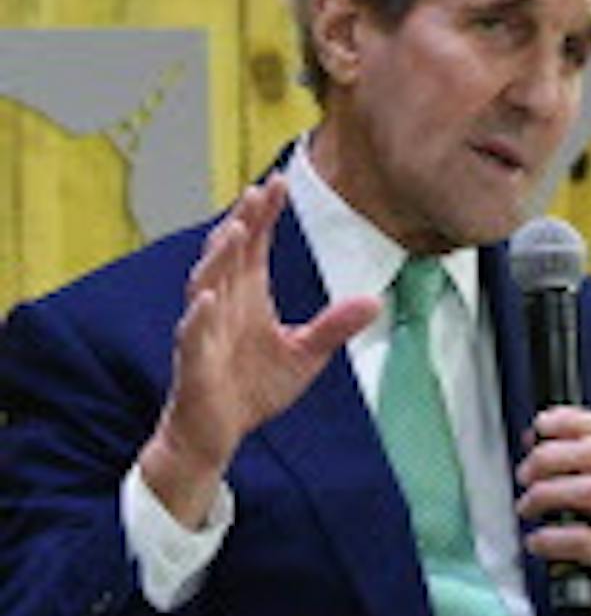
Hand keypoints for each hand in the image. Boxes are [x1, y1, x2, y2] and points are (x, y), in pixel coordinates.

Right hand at [139, 176, 379, 527]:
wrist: (218, 432)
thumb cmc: (254, 387)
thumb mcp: (305, 355)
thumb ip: (334, 327)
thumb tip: (374, 301)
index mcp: (247, 296)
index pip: (256, 246)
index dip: (266, 215)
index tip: (280, 183)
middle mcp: (222, 304)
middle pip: (231, 254)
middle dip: (243, 223)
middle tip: (259, 192)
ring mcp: (204, 330)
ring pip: (206, 284)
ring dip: (220, 258)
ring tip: (237, 231)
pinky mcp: (192, 361)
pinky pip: (191, 334)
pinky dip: (197, 316)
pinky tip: (206, 298)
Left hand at [515, 406, 590, 615]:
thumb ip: (583, 479)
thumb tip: (536, 449)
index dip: (570, 421)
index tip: (538, 428)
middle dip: (550, 456)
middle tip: (524, 475)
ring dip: (547, 493)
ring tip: (526, 508)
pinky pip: (584, 540)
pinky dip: (551, 537)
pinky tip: (536, 543)